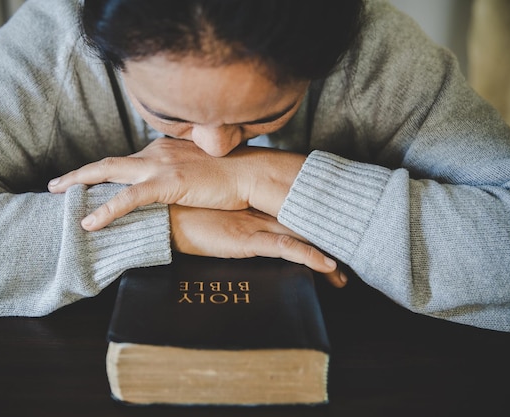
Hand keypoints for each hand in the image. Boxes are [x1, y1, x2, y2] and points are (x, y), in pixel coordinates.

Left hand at [48, 138, 305, 230]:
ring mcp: (160, 166)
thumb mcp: (201, 171)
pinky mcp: (167, 182)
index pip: (127, 163)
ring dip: (79, 184)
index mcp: (164, 150)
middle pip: (109, 163)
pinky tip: (89, 223)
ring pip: (108, 173)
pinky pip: (128, 198)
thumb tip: (176, 189)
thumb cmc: (233, 174)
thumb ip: (182, 175)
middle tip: (57, 185)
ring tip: (58, 195)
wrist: (253, 172)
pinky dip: (106, 210)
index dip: (105, 175)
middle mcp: (156, 152)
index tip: (89, 185)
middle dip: (79, 174)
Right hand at [169, 205, 346, 287]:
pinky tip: (328, 267)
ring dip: (325, 257)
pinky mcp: (247, 238)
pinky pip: (285, 248)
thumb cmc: (178, 213)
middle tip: (348, 261)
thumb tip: (225, 224)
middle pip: (302, 226)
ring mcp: (255, 224)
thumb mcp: (207, 214)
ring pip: (300, 238)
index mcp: (251, 205)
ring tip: (342, 278)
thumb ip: (221, 216)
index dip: (311, 224)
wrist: (161, 214)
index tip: (330, 236)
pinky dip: (309, 257)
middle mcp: (258, 212)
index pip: (289, 214)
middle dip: (325, 243)